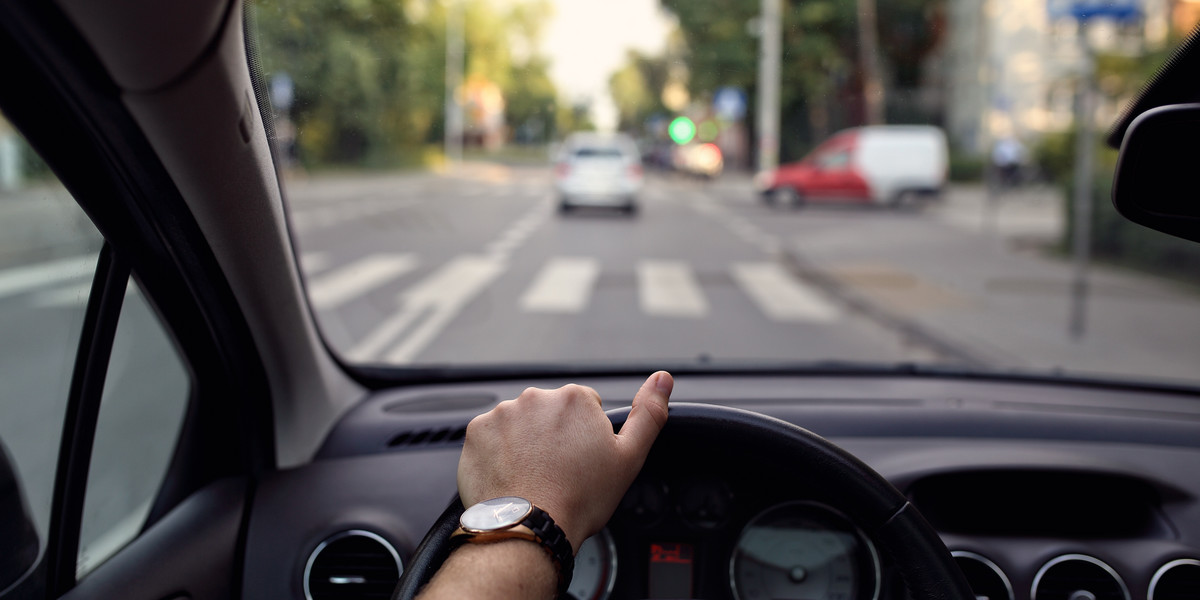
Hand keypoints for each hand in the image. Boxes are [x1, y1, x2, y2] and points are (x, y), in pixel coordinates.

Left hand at [457, 371, 672, 552]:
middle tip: (558, 473)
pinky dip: (499, 453)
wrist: (529, 528)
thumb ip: (649, 413)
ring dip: (526, 444)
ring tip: (534, 477)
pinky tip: (512, 476)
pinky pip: (491, 437)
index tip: (581, 462)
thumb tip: (663, 379)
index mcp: (574, 399)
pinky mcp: (476, 432)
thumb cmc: (579, 499)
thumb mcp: (629, 458)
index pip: (583, 410)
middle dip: (554, 437)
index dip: (585, 439)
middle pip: (550, 414)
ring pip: (520, 425)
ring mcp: (502, 414)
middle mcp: (536, 398)